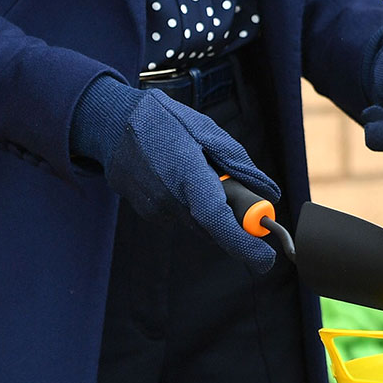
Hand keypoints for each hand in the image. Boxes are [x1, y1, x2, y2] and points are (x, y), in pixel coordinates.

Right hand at [71, 77, 281, 273]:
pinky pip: (185, 217)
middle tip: (245, 196)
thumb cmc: (166, 122)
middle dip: (236, 221)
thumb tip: (269, 195)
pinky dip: (195, 205)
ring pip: (201, 223)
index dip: (243, 244)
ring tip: (202, 170)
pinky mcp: (150, 214)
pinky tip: (183, 176)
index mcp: (186, 174)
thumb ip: (240, 165)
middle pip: (214, 228)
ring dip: (213, 208)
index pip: (216, 219)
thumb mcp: (208, 131)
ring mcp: (156, 211)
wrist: (114, 125)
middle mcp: (169, 200)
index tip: (265, 260)